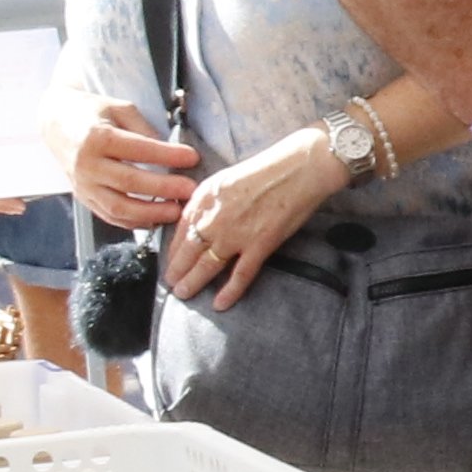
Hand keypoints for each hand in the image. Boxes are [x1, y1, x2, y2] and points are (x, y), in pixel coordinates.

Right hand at [70, 99, 200, 232]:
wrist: (56, 124)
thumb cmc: (93, 113)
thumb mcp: (120, 109)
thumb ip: (144, 129)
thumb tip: (172, 152)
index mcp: (96, 137)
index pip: (137, 150)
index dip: (168, 155)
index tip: (193, 158)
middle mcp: (87, 164)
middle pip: (129, 183)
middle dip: (164, 189)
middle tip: (191, 190)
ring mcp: (83, 185)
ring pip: (119, 207)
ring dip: (151, 213)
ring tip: (178, 211)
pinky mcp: (83, 198)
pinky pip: (110, 217)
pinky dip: (135, 222)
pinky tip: (156, 219)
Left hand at [164, 128, 343, 305]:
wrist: (301, 168)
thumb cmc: (269, 167)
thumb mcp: (227, 177)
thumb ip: (210, 199)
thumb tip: (200, 219)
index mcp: (205, 196)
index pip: (180, 228)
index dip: (173, 248)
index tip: (171, 260)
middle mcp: (214, 216)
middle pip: (188, 250)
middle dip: (176, 270)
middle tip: (171, 284)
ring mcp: (236, 232)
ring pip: (207, 265)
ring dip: (193, 282)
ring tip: (184, 294)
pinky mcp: (260, 244)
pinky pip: (241, 274)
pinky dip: (229, 291)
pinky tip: (220, 304)